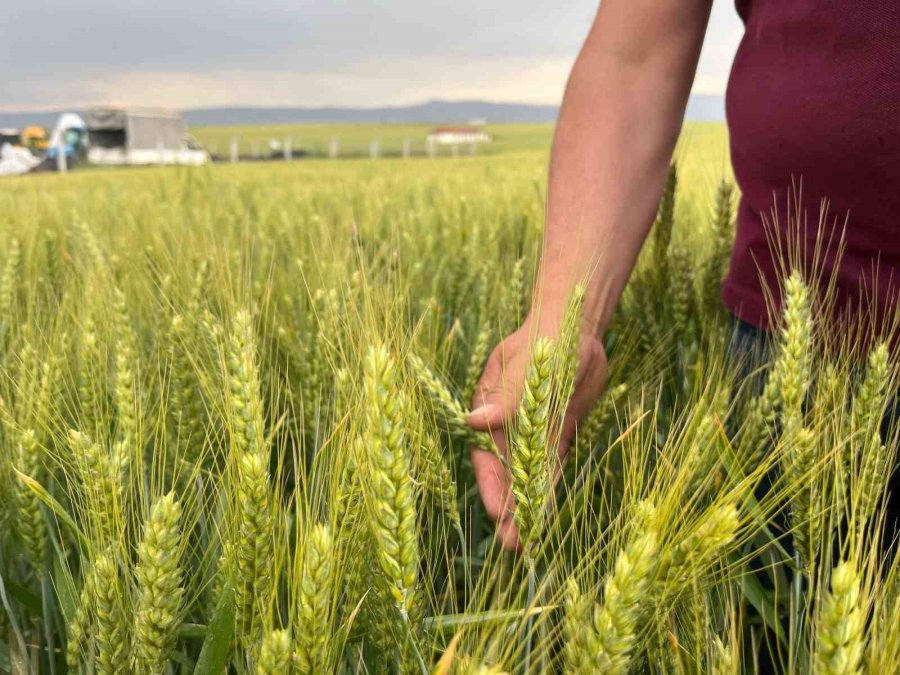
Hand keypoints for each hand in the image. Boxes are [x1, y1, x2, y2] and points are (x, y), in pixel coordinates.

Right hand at [467, 318, 607, 549]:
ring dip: (527, 509)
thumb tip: (475, 421)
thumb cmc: (544, 339)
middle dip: (509, 509)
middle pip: (506, 474)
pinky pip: (549, 469)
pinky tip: (548, 517)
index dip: (491, 487)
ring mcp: (531, 433)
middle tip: (515, 545)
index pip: (486, 456)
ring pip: (527, 478)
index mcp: (489, 409)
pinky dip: (547, 492)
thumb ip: (505, 395)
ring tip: (528, 544)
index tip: (498, 515)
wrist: (574, 327)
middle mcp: (506, 427)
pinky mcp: (555, 435)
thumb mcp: (526, 365)